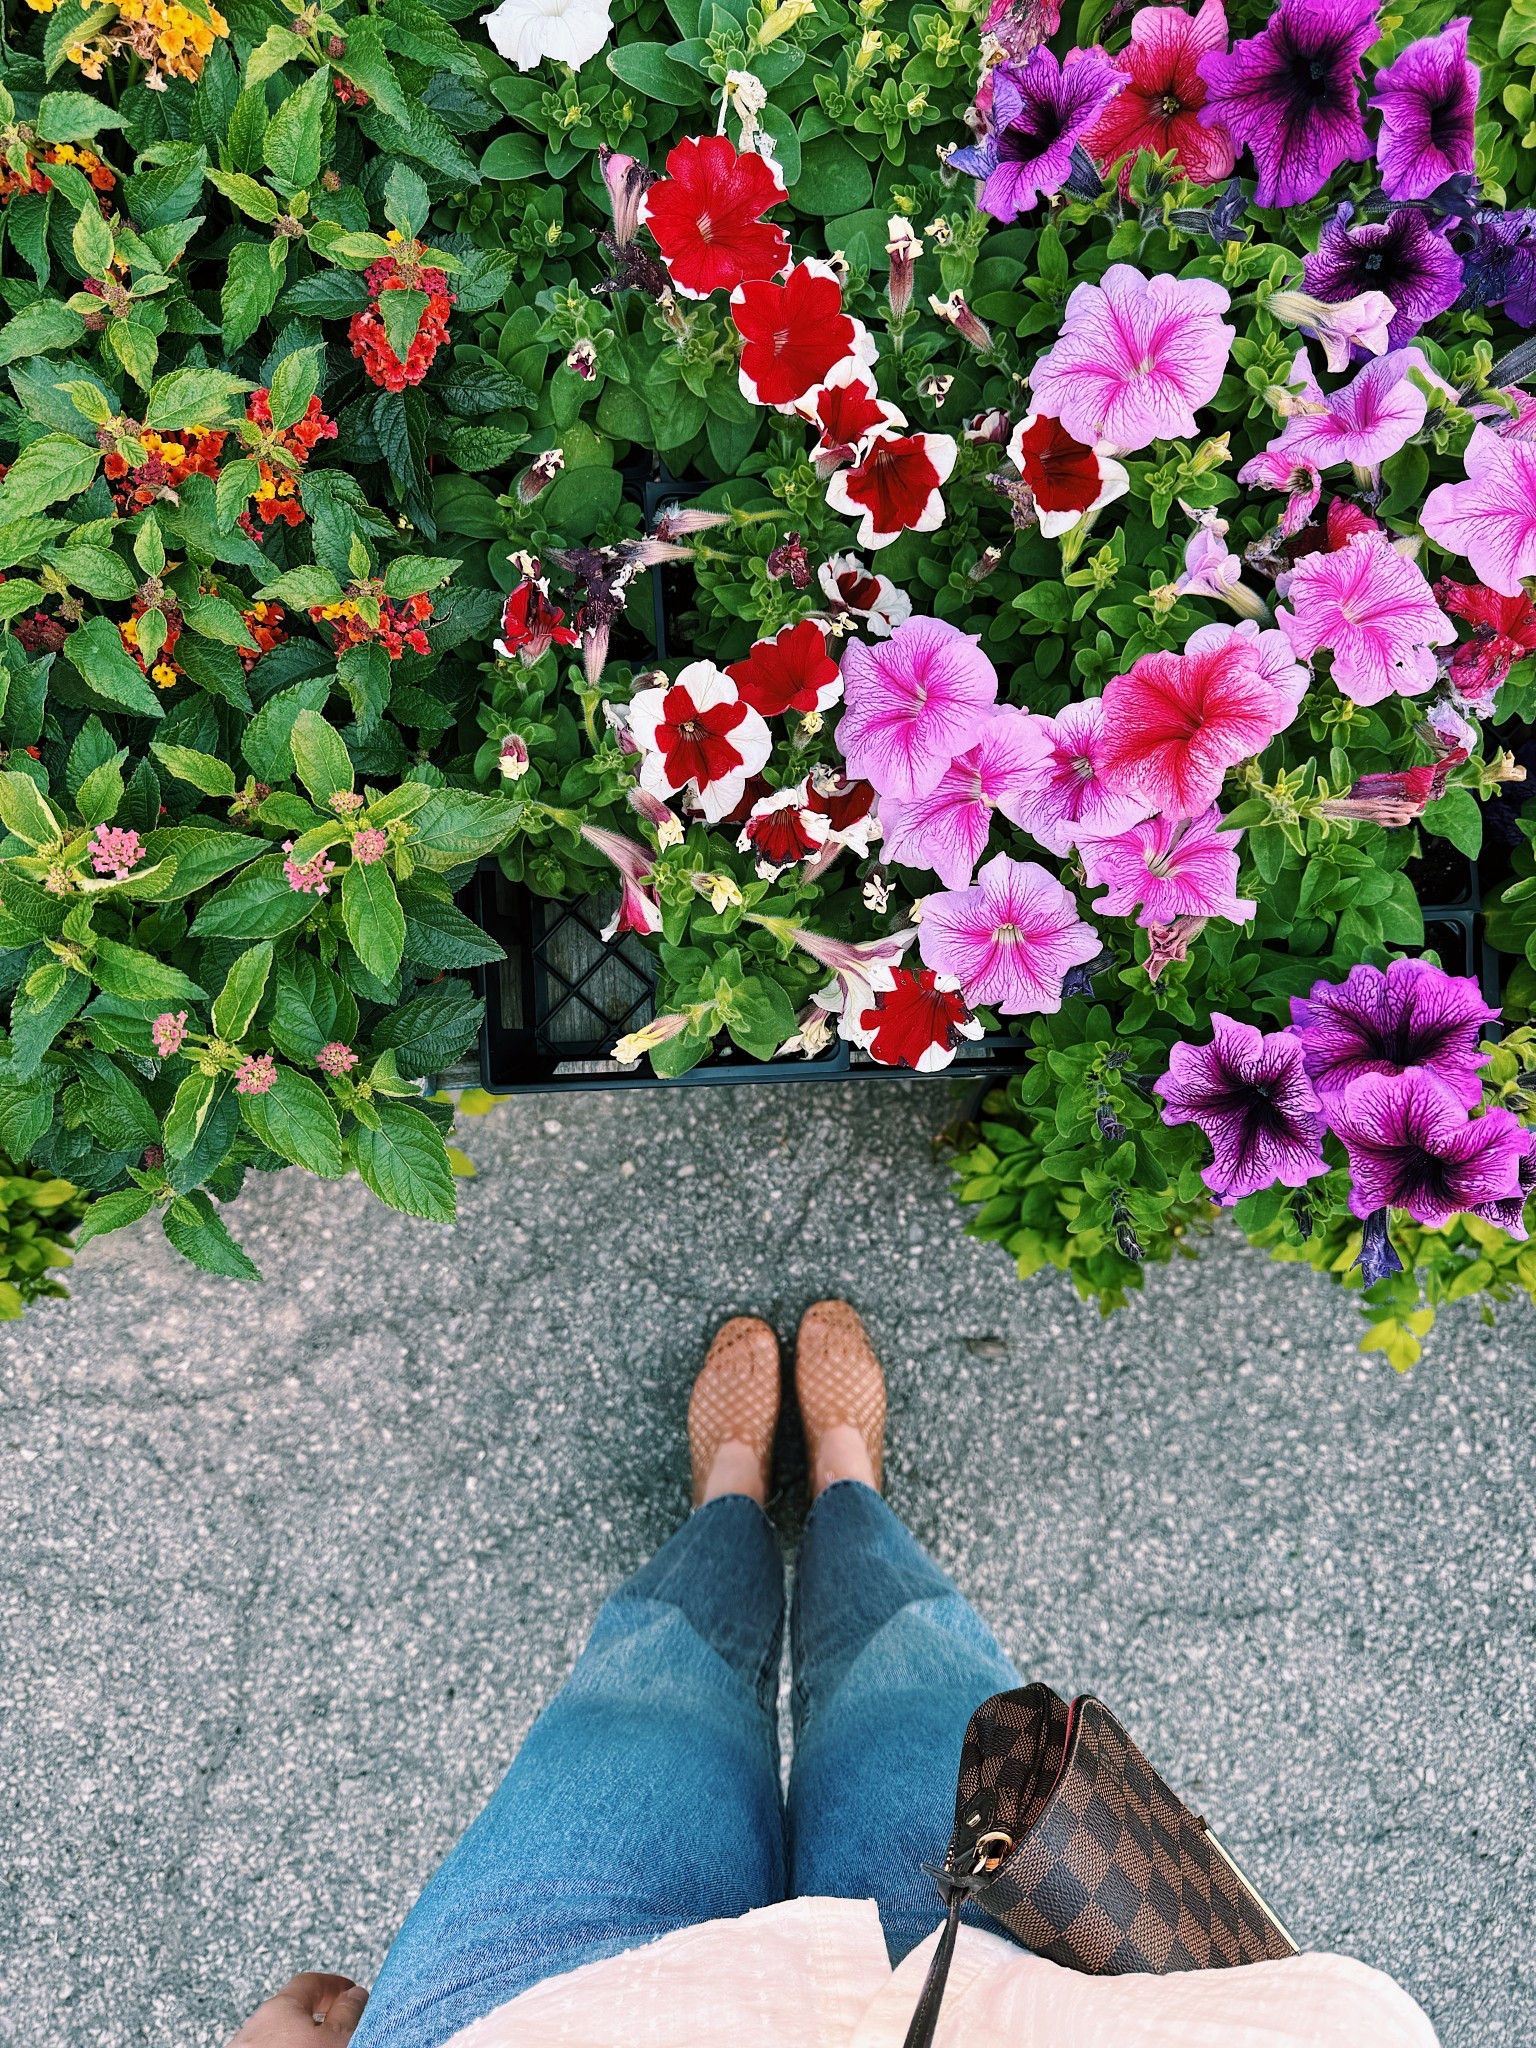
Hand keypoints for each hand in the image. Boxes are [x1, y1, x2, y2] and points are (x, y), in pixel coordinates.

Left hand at [227, 1973, 368, 2045]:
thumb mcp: (336, 2039)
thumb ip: (348, 2013)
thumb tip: (356, 1996)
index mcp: (280, 2006)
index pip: (311, 1982)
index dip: (335, 1987)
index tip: (350, 1993)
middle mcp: (256, 2027)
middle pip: (292, 2014)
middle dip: (317, 2023)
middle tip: (340, 2033)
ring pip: (279, 2043)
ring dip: (300, 2046)